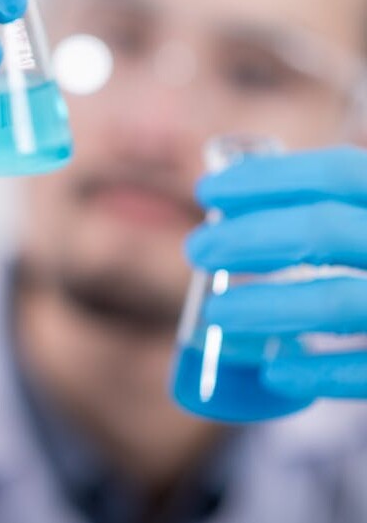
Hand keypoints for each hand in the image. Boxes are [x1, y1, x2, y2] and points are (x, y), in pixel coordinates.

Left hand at [187, 146, 366, 399]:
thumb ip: (347, 208)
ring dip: (266, 309)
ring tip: (215, 315)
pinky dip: (320, 371)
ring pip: (339, 302)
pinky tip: (275, 371)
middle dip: (248, 239)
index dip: (265, 179)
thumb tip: (246, 193)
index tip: (207, 190)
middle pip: (322, 230)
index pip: (335, 173)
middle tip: (197, 249)